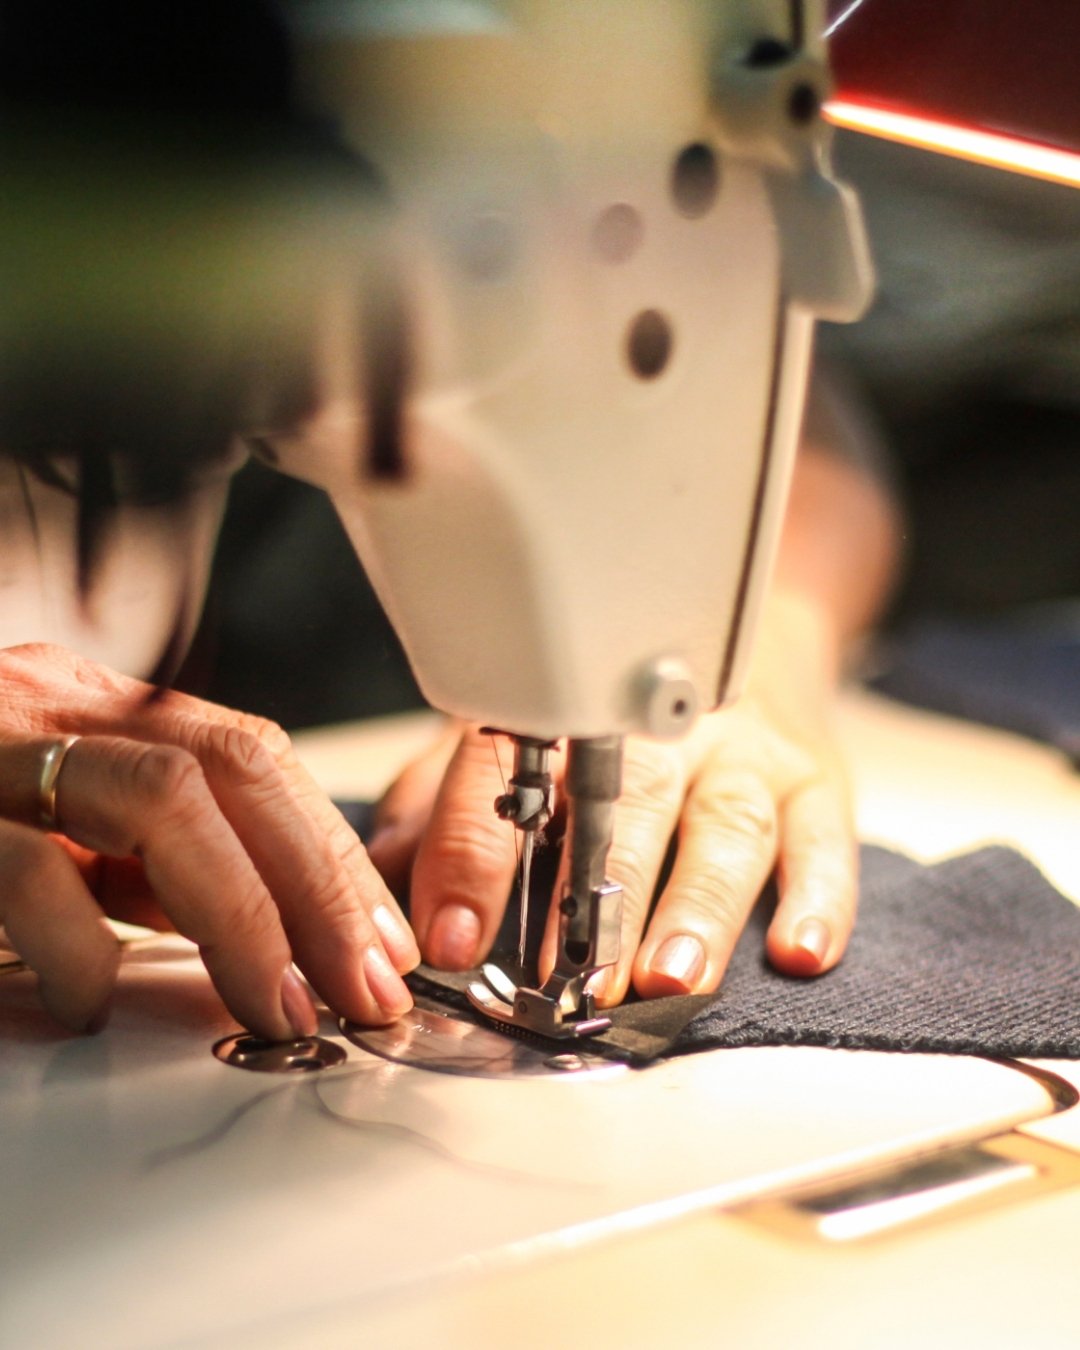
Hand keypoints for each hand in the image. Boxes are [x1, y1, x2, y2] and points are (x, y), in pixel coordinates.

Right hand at [0, 644, 418, 1035]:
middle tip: (364, 988)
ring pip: (163, 798)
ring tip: (275, 1008)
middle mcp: (55, 708)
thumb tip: (269, 936)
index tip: (384, 942)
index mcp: (96, 709)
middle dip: (322, 887)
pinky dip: (84, 949)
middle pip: (235, 767)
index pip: (253, 757)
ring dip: (242, 917)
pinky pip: (34, 872)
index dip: (334, 853)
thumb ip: (154, 863)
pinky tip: (95, 1001)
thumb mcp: (61, 831)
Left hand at [369, 597, 856, 1003]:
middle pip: (633, 802)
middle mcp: (663, 728)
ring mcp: (745, 751)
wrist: (749, 627)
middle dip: (603, 894)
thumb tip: (377, 870)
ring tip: (674, 975)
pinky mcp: (815, 777)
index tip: (450, 935)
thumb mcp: (518, 735)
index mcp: (570, 717)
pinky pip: (827, 833)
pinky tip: (802, 950)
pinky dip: (822, 895)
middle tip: (577, 977)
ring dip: (700, 903)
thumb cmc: (618, 708)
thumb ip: (446, 803)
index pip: (509, 776)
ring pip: (727, 822)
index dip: (474, 856)